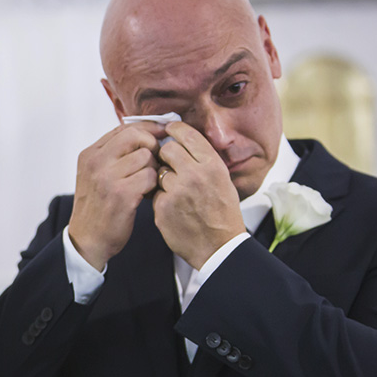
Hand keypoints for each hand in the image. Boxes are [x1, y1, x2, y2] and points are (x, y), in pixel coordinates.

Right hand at [68, 121, 163, 269]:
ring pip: (146, 156)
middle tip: (154, 162)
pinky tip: (147, 194)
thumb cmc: (97, 207)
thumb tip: (145, 133)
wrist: (87, 240)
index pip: (123, 128)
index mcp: (89, 155)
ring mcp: (107, 178)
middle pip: (135, 136)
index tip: (161, 133)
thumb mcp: (95, 175)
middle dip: (152, 146)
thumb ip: (113, 154)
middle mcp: (96, 163)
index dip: (147, 128)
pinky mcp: (122, 194)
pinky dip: (154, 185)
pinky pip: (151, 176)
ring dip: (153, 169)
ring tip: (146, 183)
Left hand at [153, 122, 245, 268]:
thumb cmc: (222, 214)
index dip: (174, 130)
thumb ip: (203, 160)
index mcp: (212, 165)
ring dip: (163, 179)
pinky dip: (160, 198)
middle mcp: (195, 174)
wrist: (219, 246)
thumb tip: (183, 141)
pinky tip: (173, 208)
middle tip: (169, 164)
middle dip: (165, 155)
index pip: (187, 134)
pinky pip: (155, 193)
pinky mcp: (163, 207)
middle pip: (167, 149)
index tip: (168, 131)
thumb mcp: (222, 180)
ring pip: (158, 171)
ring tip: (177, 192)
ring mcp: (177, 191)